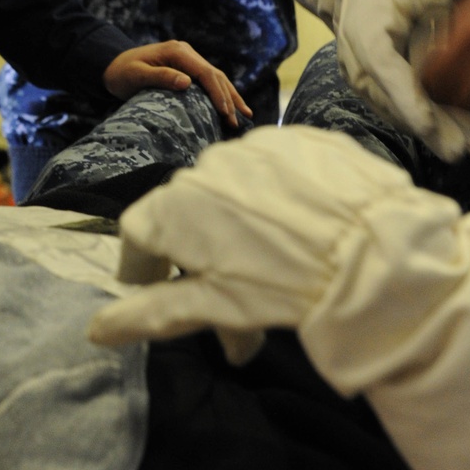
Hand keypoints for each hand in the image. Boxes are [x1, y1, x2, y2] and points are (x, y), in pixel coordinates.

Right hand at [88, 123, 441, 346]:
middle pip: (188, 214)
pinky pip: (277, 169)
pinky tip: (307, 225)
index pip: (138, 236)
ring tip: (279, 258)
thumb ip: (150, 314)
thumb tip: (95, 331)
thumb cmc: (282, 288)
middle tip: (234, 295)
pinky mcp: (299, 139)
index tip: (159, 290)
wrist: (374, 251)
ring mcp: (253, 147)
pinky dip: (281, 195)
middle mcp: (204, 166)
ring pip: (232, 189)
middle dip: (201, 253)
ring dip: (241, 220)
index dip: (144, 268)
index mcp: (174, 208)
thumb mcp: (212, 309)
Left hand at [102, 41, 251, 128]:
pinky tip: (231, 107)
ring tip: (244, 115)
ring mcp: (188, 59)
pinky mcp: (187, 68)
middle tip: (237, 121)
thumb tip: (187, 82)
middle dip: (228, 98)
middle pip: (215, 75)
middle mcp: (187, 52)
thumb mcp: (137, 75)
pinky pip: (208, 81)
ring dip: (230, 96)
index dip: (218, 93)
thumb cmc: (122, 72)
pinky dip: (221, 94)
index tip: (225, 112)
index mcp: (178, 51)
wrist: (112, 65)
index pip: (206, 73)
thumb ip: (161, 76)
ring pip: (216, 77)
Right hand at [334, 0, 469, 161]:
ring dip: (428, 130)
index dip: (412, 105)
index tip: (433, 127)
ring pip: (393, 111)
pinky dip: (417, 120)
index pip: (391, 77)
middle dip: (430, 130)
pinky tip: (446, 130)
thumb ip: (441, 26)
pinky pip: (391, 107)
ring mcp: (356, 78)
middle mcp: (356, 64)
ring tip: (464, 144)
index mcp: (368, 38)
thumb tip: (456, 59)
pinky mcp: (363, 85)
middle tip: (463, 150)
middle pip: (394, 104)